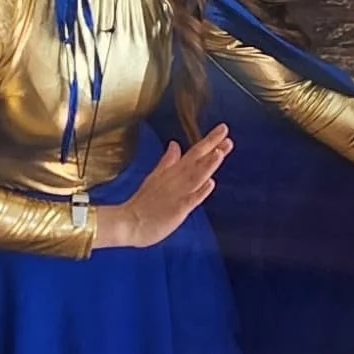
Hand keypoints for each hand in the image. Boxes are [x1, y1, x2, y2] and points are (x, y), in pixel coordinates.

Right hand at [103, 127, 231, 248]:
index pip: (194, 154)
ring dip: (208, 165)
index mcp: (172, 173)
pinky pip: (190, 200)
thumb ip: (167, 162)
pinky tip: (210, 183)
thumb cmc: (143, 204)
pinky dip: (200, 192)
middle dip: (212, 147)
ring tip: (220, 152)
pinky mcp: (176, 210)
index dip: (208, 142)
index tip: (223, 129)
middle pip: (196, 161)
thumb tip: (175, 144)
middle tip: (226, 133)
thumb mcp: (155, 177)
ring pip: (195, 177)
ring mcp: (176, 195)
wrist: (127, 224)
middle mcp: (176, 180)